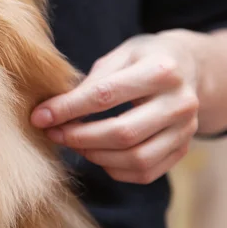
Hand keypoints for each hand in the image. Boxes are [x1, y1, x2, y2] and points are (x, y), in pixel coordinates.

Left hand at [31, 31, 199, 183]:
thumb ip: (90, 82)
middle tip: (52, 133)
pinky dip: (114, 169)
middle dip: (78, 137)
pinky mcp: (183, 149)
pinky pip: (145, 172)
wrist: (187, 67)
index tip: (39, 117)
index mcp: (160, 70)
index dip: (68, 109)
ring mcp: (186, 130)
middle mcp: (179, 103)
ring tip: (71, 142)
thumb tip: (53, 110)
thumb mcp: (118, 55)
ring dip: (94, 156)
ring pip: (135, 158)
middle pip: (122, 133)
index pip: (105, 96)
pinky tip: (95, 153)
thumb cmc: (142, 58)